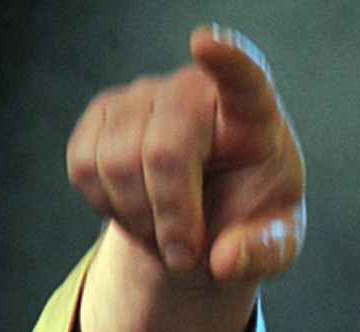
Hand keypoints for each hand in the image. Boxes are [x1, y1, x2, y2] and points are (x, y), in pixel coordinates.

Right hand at [66, 25, 304, 282]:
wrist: (207, 217)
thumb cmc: (251, 219)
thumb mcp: (275, 246)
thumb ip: (262, 253)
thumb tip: (225, 260)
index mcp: (254, 115)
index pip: (244, 79)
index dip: (228, 61)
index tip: (208, 43)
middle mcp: (195, 91)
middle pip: (164, 150)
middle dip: (171, 216)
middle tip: (186, 255)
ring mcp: (144, 95)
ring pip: (115, 162)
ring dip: (138, 217)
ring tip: (165, 230)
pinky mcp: (103, 112)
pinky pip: (83, 165)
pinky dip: (106, 205)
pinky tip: (137, 209)